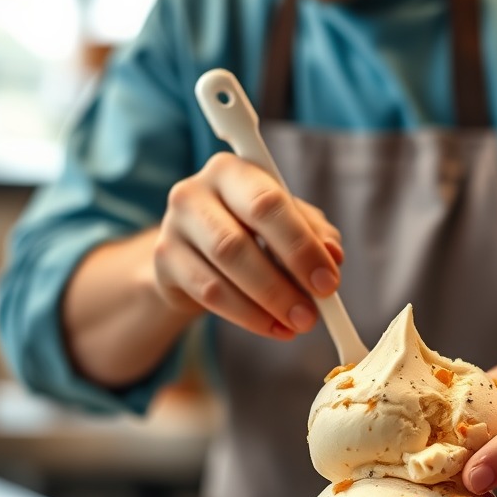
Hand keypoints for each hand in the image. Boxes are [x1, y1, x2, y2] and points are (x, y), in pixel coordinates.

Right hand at [151, 152, 343, 339]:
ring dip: (267, 304)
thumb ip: (314, 233)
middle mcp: (195, 191)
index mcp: (232, 170)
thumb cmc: (250, 228)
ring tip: (297, 324)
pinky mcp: (164, 261)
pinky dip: (247, 316)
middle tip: (312, 313)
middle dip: (282, 283)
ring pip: (223, 272)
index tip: (328, 283)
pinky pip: (208, 294)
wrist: (196, 249)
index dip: (300, 246)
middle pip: (238, 241)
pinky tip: (272, 327)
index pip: (268, 203)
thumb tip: (332, 255)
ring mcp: (173, 226)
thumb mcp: (288, 222)